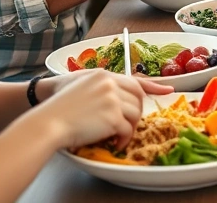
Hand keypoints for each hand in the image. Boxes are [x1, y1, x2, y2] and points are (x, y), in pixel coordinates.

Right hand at [38, 69, 172, 150]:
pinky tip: (114, 142)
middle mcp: (110, 83)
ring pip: (135, 114)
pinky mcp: (112, 116)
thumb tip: (119, 96)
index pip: (135, 80)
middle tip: (125, 125)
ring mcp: (112, 99)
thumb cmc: (57, 106)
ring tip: (116, 134)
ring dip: (129, 127)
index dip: (154, 86)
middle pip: (138, 98)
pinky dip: (123, 138)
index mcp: (104, 75)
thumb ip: (102, 86)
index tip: (168, 90)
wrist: (48, 120)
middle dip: (135, 113)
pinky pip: (127, 129)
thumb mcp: (80, 85)